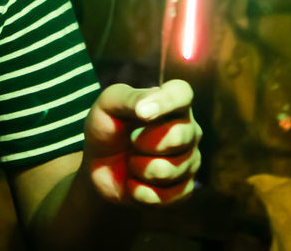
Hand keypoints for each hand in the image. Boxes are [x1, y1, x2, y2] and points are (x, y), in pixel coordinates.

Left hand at [83, 79, 201, 204]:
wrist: (99, 166)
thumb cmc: (106, 127)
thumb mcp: (108, 105)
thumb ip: (128, 99)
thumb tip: (146, 109)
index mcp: (171, 101)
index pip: (183, 93)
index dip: (166, 102)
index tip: (142, 114)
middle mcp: (188, 129)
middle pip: (180, 136)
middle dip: (144, 143)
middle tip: (131, 142)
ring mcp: (190, 160)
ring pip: (171, 170)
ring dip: (139, 169)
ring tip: (131, 162)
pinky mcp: (185, 189)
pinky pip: (169, 197)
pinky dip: (141, 192)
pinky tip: (133, 184)